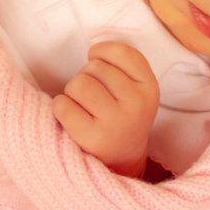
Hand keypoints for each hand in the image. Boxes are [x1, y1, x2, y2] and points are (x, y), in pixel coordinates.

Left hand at [52, 42, 158, 177]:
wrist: (121, 160)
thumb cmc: (120, 114)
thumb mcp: (134, 88)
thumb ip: (122, 64)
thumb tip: (93, 49)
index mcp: (149, 88)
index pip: (120, 52)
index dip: (101, 52)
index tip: (98, 63)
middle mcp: (137, 104)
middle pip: (94, 67)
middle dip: (86, 77)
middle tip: (94, 98)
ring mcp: (117, 122)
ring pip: (78, 84)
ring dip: (72, 92)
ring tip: (83, 107)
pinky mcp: (93, 138)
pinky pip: (62, 105)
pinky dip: (60, 107)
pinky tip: (72, 118)